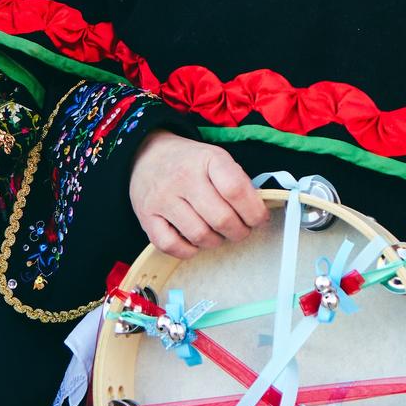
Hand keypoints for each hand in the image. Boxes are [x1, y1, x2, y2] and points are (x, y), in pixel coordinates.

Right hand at [130, 131, 266, 258]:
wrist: (149, 155)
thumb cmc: (191, 162)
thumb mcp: (217, 158)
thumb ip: (238, 182)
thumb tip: (258, 213)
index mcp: (208, 159)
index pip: (236, 190)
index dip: (254, 212)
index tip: (259, 219)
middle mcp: (183, 178)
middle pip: (221, 218)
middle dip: (239, 231)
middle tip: (241, 230)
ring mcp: (162, 199)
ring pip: (199, 235)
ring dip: (216, 241)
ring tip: (219, 234)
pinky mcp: (146, 217)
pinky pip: (171, 246)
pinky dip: (189, 250)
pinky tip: (195, 241)